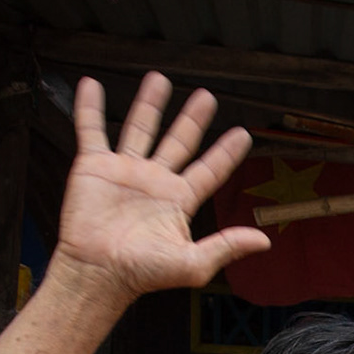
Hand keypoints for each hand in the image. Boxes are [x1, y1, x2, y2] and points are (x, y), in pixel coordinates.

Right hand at [51, 75, 269, 304]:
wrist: (98, 272)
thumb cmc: (142, 274)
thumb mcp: (192, 263)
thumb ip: (227, 246)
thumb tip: (263, 241)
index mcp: (179, 200)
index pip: (209, 170)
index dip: (226, 153)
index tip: (243, 134)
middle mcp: (155, 182)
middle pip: (179, 141)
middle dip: (193, 119)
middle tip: (207, 97)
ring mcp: (125, 171)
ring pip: (140, 128)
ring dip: (149, 104)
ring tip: (159, 79)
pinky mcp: (94, 166)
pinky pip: (91, 129)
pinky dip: (90, 107)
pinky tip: (92, 85)